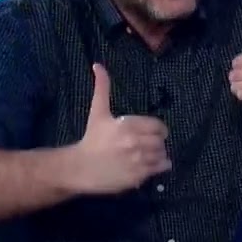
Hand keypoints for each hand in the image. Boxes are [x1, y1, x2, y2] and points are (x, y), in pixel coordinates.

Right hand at [64, 64, 171, 194]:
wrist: (79, 168)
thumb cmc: (91, 139)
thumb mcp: (98, 112)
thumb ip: (102, 88)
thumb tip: (98, 65)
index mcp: (128, 126)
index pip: (159, 126)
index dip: (156, 129)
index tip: (149, 133)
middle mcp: (135, 143)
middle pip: (161, 141)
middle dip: (155, 142)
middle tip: (144, 145)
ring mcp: (138, 161)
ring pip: (162, 155)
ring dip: (157, 155)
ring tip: (144, 156)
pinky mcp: (138, 176)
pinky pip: (160, 169)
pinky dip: (158, 167)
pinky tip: (146, 166)